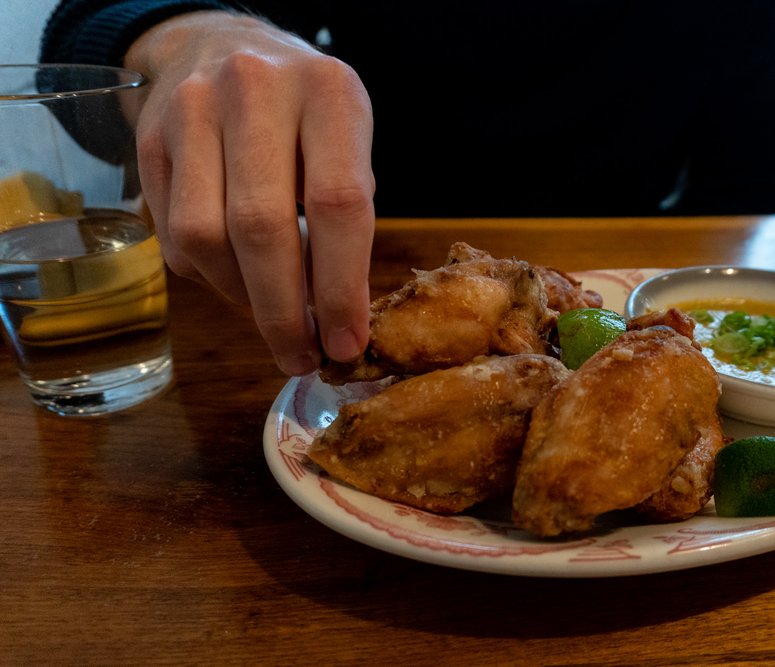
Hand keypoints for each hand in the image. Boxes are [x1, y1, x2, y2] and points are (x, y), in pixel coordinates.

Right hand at [125, 11, 373, 374]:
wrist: (222, 45)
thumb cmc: (304, 111)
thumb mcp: (347, 140)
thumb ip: (346, 217)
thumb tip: (337, 321)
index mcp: (327, 92)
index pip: (338, 204)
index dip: (341, 288)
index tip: (347, 342)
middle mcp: (254, 91)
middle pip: (262, 228)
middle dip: (283, 312)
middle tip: (302, 356)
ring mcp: (191, 111)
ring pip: (205, 238)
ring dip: (242, 299)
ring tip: (273, 316)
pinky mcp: (148, 139)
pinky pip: (173, 235)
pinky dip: (210, 275)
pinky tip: (238, 277)